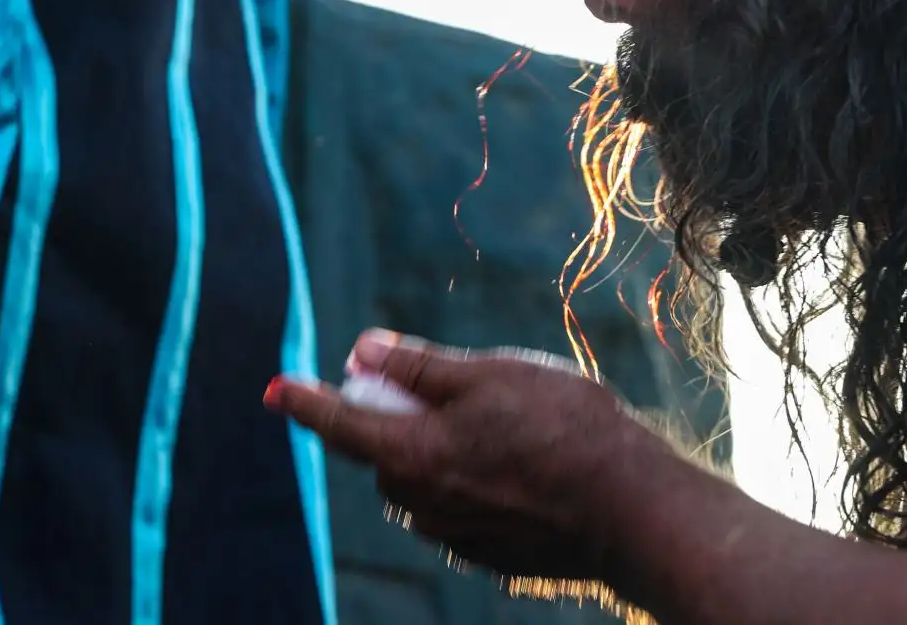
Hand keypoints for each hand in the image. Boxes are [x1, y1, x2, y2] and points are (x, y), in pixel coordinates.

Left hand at [265, 330, 671, 583]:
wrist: (630, 507)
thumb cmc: (564, 428)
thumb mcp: (490, 376)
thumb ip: (418, 366)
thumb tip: (361, 351)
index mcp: (413, 453)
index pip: (340, 423)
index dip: (307, 401)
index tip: (276, 389)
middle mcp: (422, 503)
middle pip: (385, 453)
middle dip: (396, 418)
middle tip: (439, 385)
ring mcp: (456, 535)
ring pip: (424, 484)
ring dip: (438, 452)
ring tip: (508, 425)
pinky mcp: (490, 555)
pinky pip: (460, 511)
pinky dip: (472, 483)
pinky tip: (526, 466)